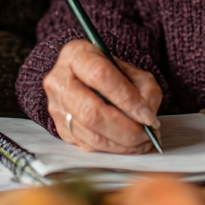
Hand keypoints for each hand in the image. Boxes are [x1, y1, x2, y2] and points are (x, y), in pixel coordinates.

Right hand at [43, 39, 162, 153]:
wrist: (88, 81)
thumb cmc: (112, 75)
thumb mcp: (133, 72)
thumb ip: (145, 90)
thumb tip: (147, 118)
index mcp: (76, 55)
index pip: (100, 76)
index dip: (127, 99)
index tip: (148, 116)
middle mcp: (59, 80)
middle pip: (90, 112)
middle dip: (125, 129)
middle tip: (147, 134)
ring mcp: (56, 107)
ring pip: (90, 134)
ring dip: (123, 144)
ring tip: (143, 142)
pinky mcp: (61, 129)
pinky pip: (89, 146)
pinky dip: (114, 149)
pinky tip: (130, 145)